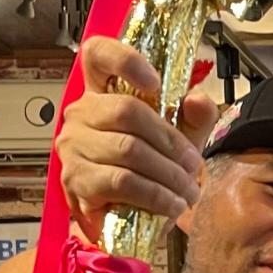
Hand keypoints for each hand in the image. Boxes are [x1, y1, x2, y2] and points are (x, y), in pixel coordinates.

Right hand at [57, 36, 218, 237]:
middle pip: (127, 110)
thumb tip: (198, 100)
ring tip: (188, 190)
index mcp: (103, 92)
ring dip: (169, 174)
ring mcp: (74, 146)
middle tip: (193, 165)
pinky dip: (156, 195)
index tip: (156, 83)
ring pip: (128, 149)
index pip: (98, 55)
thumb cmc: (150, 169)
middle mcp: (81, 113)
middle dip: (170, 141)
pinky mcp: (76, 179)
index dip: (125, 60)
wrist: (129, 217)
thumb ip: (194, 117)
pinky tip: (172, 205)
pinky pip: (123, 182)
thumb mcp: (180, 139)